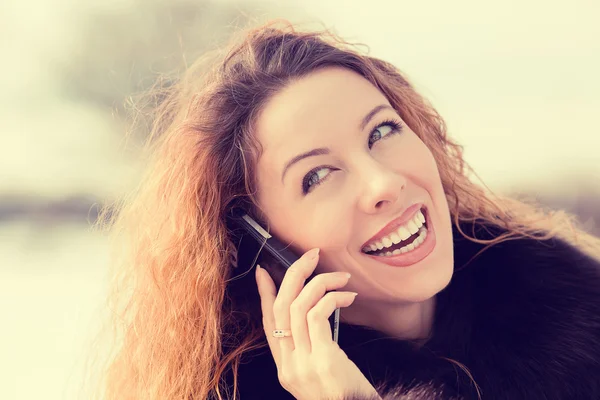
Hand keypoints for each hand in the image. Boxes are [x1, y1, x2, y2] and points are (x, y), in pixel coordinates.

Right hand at [255, 248, 379, 399]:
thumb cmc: (346, 397)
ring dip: (320, 283)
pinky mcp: (323, 360)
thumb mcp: (322, 375)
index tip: (264, 272)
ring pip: (298, 307)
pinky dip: (332, 298)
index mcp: (286, 368)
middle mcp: (289, 366)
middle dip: (294, 276)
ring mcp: (303, 364)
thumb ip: (311, 351)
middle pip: (280, 309)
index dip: (265, 295)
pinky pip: (318, 315)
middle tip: (311, 256)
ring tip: (342, 276)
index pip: (268, 325)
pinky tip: (348, 296)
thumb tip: (315, 318)